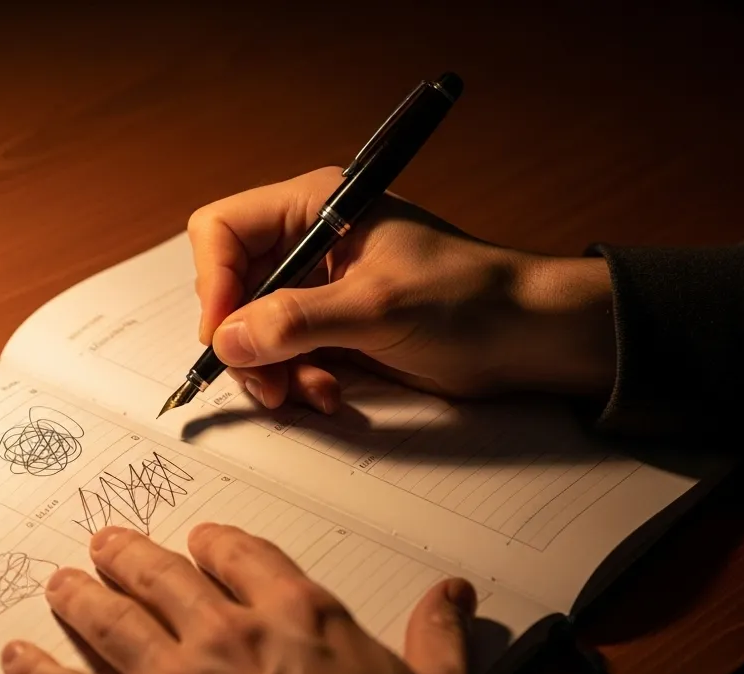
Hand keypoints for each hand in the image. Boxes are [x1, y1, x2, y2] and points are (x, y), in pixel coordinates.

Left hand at [1, 524, 478, 673]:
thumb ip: (440, 641)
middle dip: (127, 555)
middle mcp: (228, 634)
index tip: (202, 542)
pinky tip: (16, 657)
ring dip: (79, 596)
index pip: (242, 554)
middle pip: (161, 574)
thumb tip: (453, 596)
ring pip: (110, 619)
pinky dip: (37, 673)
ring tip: (59, 583)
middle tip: (106, 545)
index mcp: (300, 616)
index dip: (215, 543)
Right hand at [188, 166, 616, 411]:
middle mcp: (308, 243)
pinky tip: (330, 394)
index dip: (214, 282)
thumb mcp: (377, 308)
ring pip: (252, 331)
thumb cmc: (469, 299)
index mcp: (315, 208)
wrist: (529, 336)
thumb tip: (227, 339)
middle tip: (266, 382)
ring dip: (271, 370)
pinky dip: (297, 380)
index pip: (222, 231)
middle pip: (231, 288)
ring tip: (309, 394)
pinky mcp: (332, 327)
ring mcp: (318, 288)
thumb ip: (296, 321)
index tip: (225, 335)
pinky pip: (284, 356)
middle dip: (244, 341)